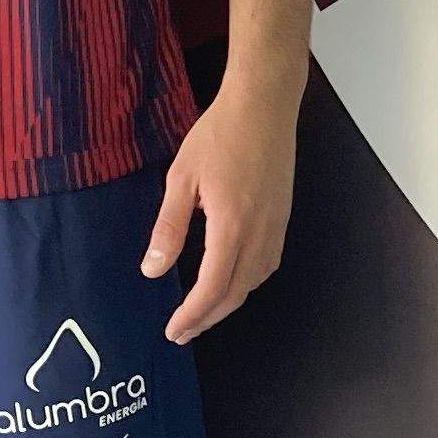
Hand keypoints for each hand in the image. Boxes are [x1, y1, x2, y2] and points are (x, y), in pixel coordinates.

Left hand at [142, 72, 298, 344]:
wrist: (264, 105)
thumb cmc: (219, 135)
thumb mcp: (181, 179)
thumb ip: (169, 228)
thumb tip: (153, 270)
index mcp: (231, 227)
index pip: (212, 288)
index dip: (192, 315)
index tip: (173, 330)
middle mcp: (259, 234)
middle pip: (235, 292)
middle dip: (208, 318)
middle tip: (183, 332)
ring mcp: (276, 226)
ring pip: (254, 281)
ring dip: (229, 302)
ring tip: (204, 312)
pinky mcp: (283, 217)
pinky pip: (267, 264)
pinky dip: (248, 282)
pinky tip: (233, 279)